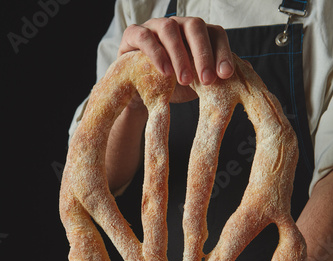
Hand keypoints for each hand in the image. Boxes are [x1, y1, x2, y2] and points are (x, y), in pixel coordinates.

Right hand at [118, 16, 233, 102]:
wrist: (139, 95)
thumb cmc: (171, 86)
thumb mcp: (197, 84)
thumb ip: (216, 76)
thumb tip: (248, 72)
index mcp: (197, 36)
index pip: (215, 34)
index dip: (222, 52)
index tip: (226, 75)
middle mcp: (178, 26)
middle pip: (195, 26)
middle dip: (204, 54)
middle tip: (207, 80)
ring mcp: (155, 27)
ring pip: (170, 29)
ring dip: (180, 55)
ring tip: (185, 80)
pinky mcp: (133, 35)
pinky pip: (145, 36)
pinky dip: (156, 53)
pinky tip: (165, 72)